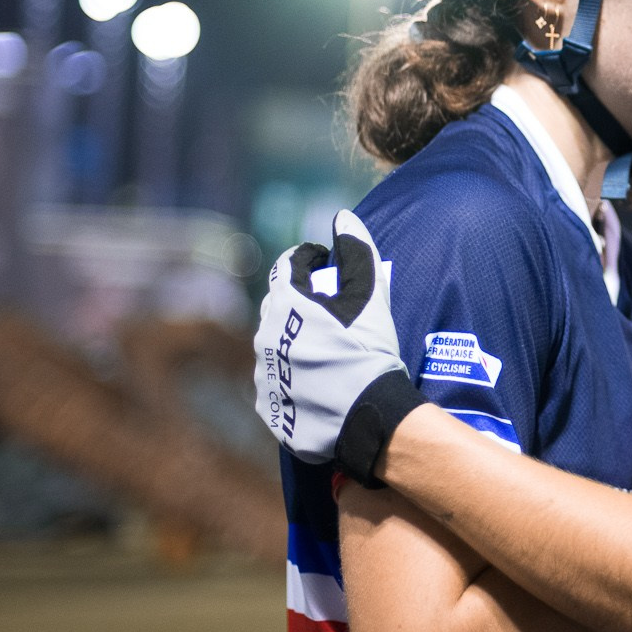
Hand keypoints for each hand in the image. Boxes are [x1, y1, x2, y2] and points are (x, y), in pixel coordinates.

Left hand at [254, 210, 423, 485]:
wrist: (367, 414)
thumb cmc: (368, 350)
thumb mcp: (369, 296)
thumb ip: (357, 251)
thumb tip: (344, 217)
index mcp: (283, 304)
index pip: (288, 265)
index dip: (310, 259)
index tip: (328, 262)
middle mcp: (263, 335)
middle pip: (278, 305)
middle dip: (300, 300)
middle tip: (331, 308)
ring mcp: (262, 373)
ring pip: (274, 343)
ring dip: (293, 338)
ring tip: (325, 347)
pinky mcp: (266, 405)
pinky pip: (275, 379)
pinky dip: (291, 373)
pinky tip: (316, 378)